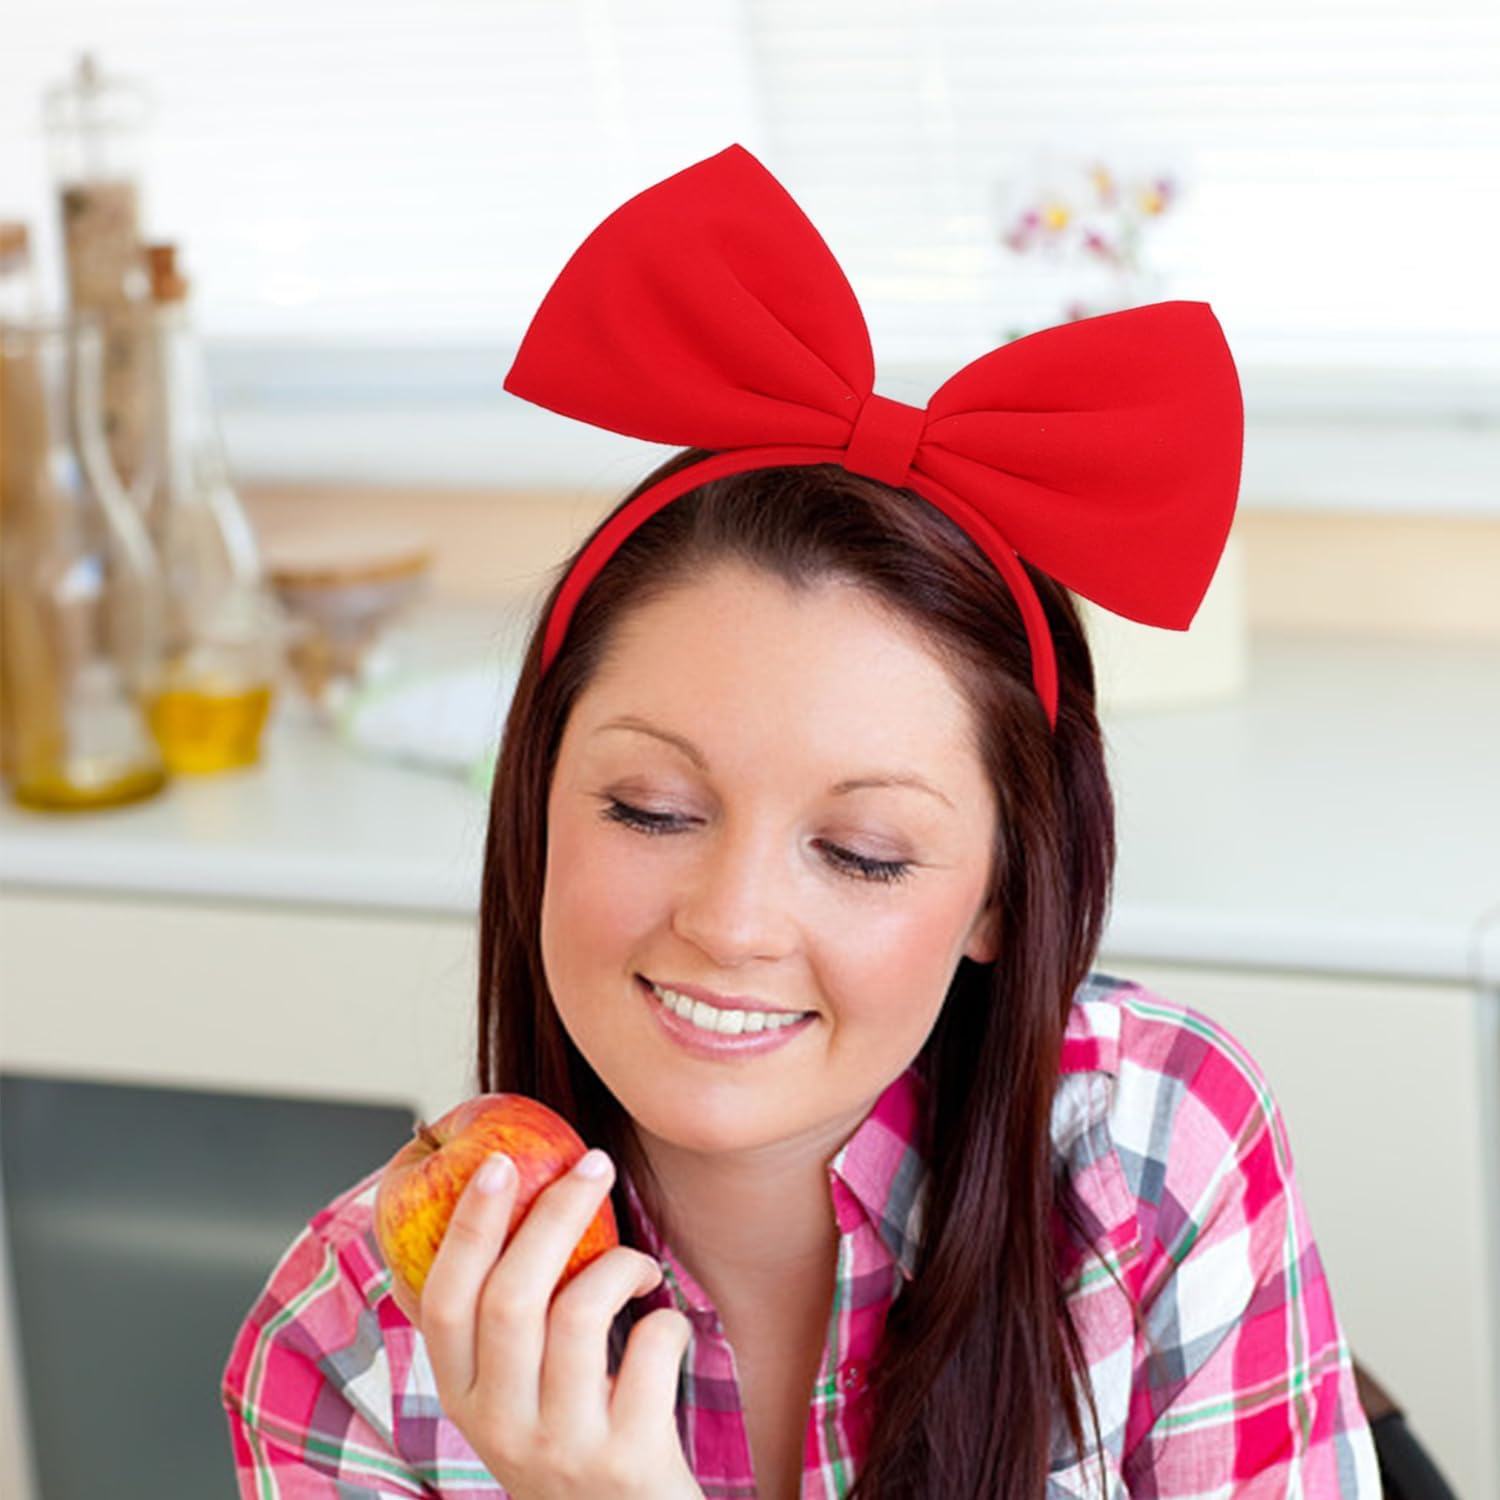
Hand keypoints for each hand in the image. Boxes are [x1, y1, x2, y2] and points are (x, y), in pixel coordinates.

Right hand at [403, 1148, 703, 1499]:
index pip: (444, 1303)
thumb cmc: (581, 1448)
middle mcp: (502, 1428)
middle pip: (512, 1295)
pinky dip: (668, 1320)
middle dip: (555, 1212)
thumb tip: (498, 1211)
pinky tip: (666, 1331)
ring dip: (620, 1265)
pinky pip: (648, 1349)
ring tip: (640, 1269)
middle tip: (594, 1164)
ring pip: (578, 1313)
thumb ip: (504, 1331)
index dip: (468, 1227)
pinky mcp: (626, 1459)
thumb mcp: (520, 1401)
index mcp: (466, 1401)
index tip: (496, 1162)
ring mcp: (563, 1447)